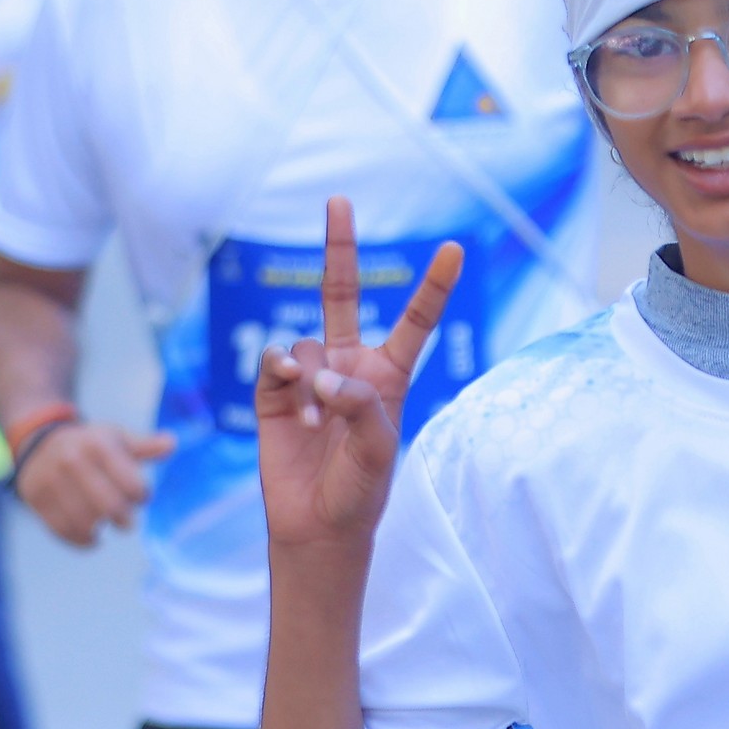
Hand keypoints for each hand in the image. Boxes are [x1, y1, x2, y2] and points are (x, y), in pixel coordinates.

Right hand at [15, 420, 176, 545]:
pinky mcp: (37, 498)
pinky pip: (62, 529)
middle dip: (124, 518)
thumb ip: (144, 446)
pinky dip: (80, 539)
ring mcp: (51, 480)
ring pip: (84, 521)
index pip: (130, 482)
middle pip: (108, 505)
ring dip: (99, 529)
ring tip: (104, 524)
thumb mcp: (115, 438)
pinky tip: (91, 537)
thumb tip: (172, 444)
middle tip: (128, 522)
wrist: (39, 445)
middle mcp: (71, 459)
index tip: (141, 497)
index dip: (141, 495)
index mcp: (97, 444)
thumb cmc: (89, 445)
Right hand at [253, 197, 462, 552]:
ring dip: (312, 378)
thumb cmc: (361, 490)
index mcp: (388, 375)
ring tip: (319, 419)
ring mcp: (309, 378)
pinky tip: (292, 396)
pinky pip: (274, 362)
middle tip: (339, 201)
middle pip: (342, 294)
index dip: (433, 285)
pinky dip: (282, 373)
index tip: (455, 247)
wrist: (317, 527)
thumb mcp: (379, 449)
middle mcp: (347, 366)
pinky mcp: (273, 394)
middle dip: (339, 248)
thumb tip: (321, 373)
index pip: (415, 320)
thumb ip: (360, 403)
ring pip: (306, 345)